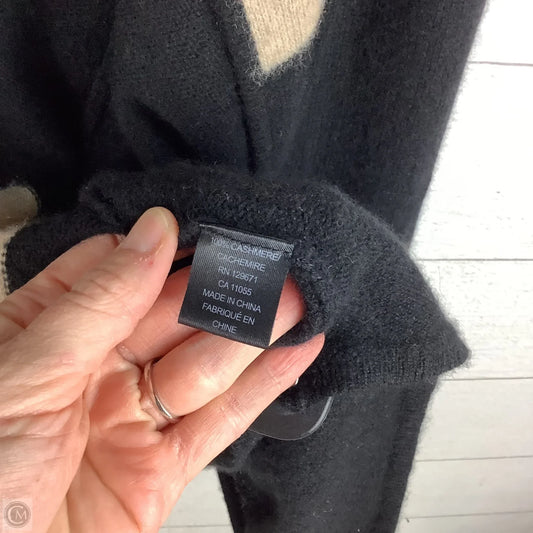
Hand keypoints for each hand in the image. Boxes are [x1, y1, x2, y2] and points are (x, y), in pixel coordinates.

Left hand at [0, 207, 323, 532]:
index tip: (209, 225)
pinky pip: (219, 422)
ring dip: (251, 333)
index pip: (116, 272)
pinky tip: (292, 354)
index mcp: (46, 335)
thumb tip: (151, 234)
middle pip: (169, 318)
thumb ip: (97, 302)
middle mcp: (92, 371)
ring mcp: (129, 420)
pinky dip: (260, 389)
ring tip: (295, 300)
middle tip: (268, 262)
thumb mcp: (25, 375)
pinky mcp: (161, 469)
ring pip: (202, 367)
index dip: (164, 248)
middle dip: (220, 291)